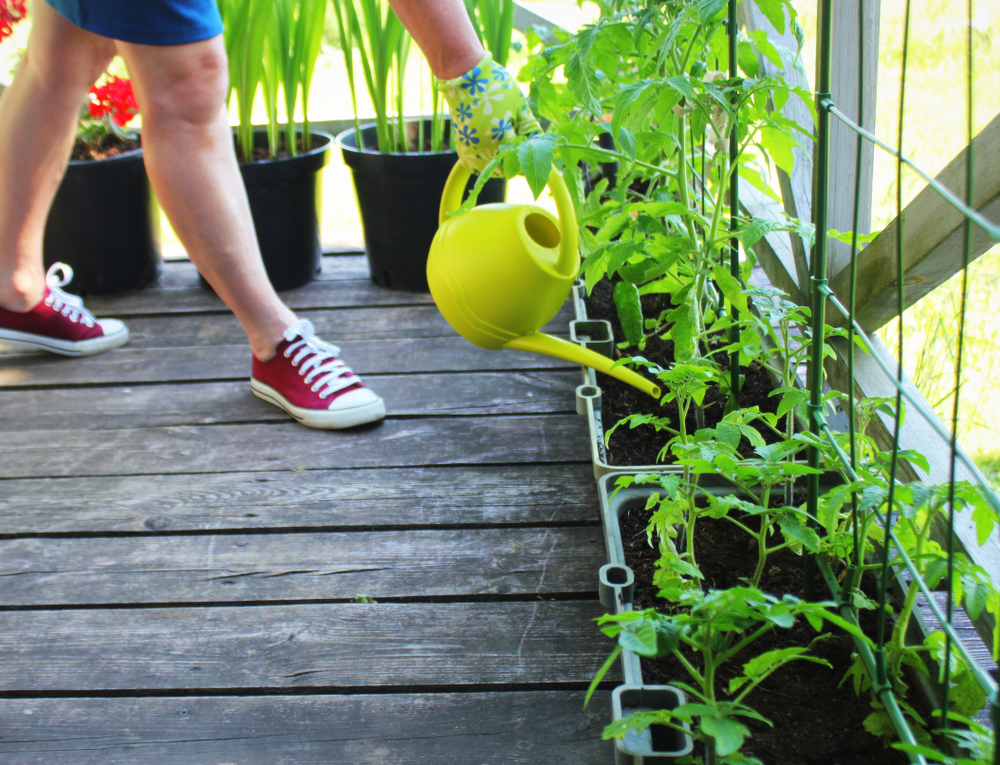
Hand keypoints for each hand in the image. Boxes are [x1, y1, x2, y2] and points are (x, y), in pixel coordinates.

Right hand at [438, 54, 540, 172]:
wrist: (464, 74)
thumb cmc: (494, 86)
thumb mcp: (519, 105)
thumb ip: (529, 127)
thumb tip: (539, 142)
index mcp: (499, 141)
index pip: (519, 162)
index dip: (528, 158)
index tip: (533, 149)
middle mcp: (482, 150)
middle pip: (504, 171)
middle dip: (514, 162)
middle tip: (521, 146)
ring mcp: (469, 150)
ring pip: (489, 170)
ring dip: (500, 163)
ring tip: (507, 145)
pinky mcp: (461, 146)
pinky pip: (476, 164)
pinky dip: (485, 159)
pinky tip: (492, 147)